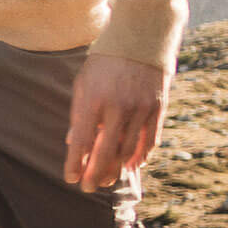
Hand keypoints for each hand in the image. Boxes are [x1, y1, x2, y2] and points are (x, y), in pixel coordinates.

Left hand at [65, 54, 168, 190]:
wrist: (140, 39)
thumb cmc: (103, 63)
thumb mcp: (82, 85)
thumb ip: (79, 116)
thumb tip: (73, 144)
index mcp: (93, 101)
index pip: (81, 141)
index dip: (75, 163)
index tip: (70, 179)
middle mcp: (118, 107)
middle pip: (106, 152)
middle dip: (95, 174)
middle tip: (87, 188)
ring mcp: (140, 108)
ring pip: (128, 150)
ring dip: (116, 169)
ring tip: (106, 179)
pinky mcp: (157, 108)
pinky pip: (150, 140)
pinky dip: (140, 156)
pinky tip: (130, 166)